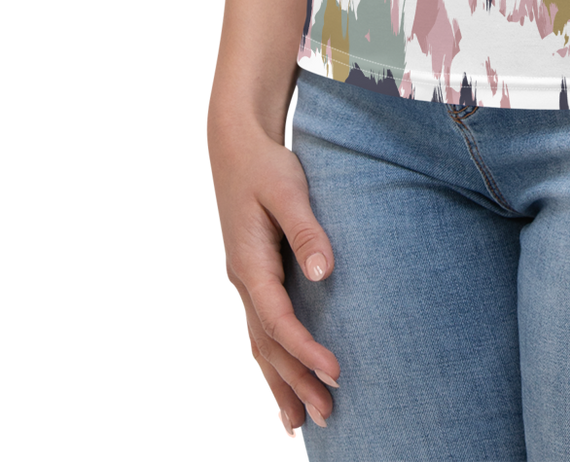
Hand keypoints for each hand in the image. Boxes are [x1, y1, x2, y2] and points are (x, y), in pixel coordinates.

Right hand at [207, 114, 341, 439]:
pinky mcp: (249, 277)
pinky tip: (278, 387)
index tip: (335, 372)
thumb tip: (326, 271)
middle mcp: (240, 280)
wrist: (234, 143)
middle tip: (325, 418)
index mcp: (248, 263)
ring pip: (256, 345)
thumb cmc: (264, 162)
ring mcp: (241, 282)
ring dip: (277, 384)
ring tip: (297, 426)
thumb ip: (306, 230)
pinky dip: (267, 363)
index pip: (277, 321)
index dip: (305, 351)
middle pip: (266, 345)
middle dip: (293, 383)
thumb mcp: (287, 188)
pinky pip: (256, 331)